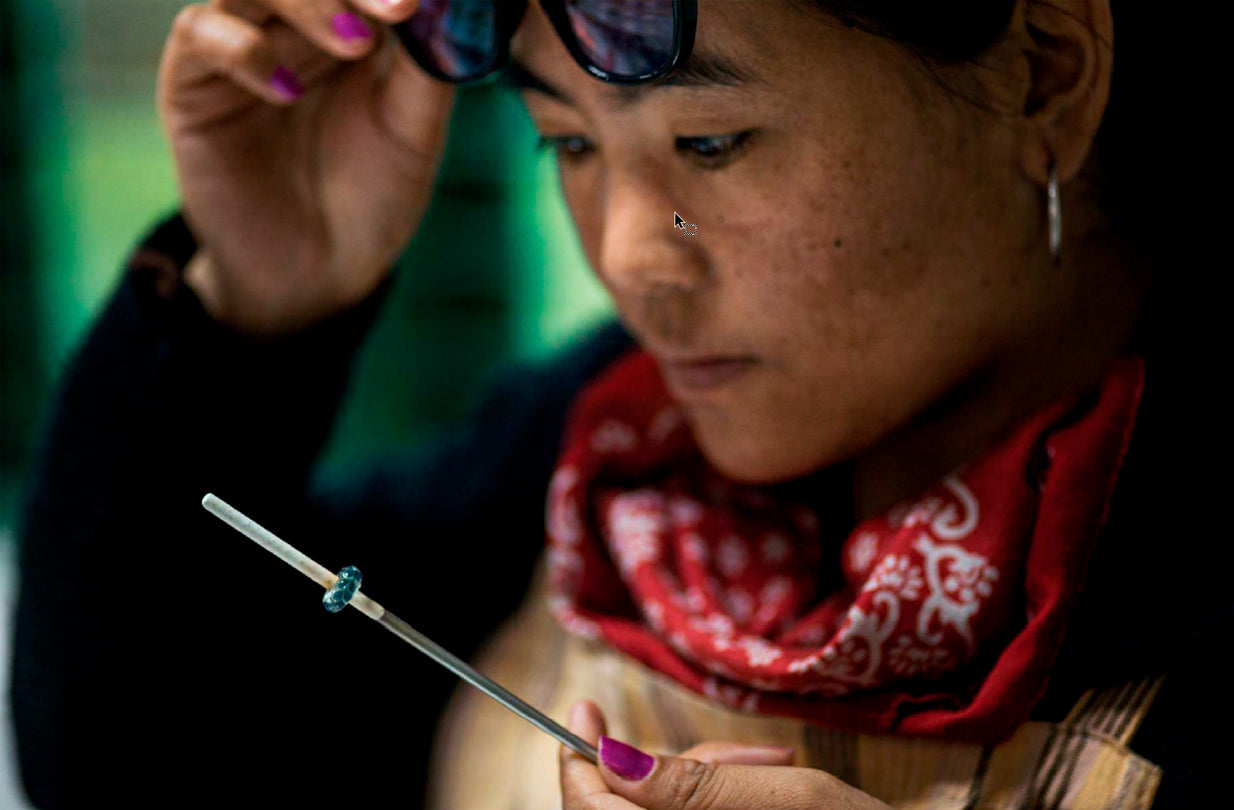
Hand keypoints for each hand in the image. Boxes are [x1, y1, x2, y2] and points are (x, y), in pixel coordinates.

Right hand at [158, 0, 455, 334]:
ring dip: (308, 4)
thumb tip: (445, 5)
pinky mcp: (192, 82)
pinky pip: (200, 35)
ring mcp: (239, 45)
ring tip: (356, 43)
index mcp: (350, 24)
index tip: (420, 2)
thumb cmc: (371, 199)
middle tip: (401, 8)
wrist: (318, 272)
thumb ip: (427, 67)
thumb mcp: (413, 134)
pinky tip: (286, 90)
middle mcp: (292, 24)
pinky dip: (244, 49)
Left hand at [560, 701, 894, 809]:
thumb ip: (696, 781)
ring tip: (771, 766)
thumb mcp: (789, 794)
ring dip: (700, 781)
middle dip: (660, 768)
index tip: (584, 709)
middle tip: (734, 752)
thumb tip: (610, 758)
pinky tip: (761, 786)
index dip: (578, 761)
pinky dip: (711, 799)